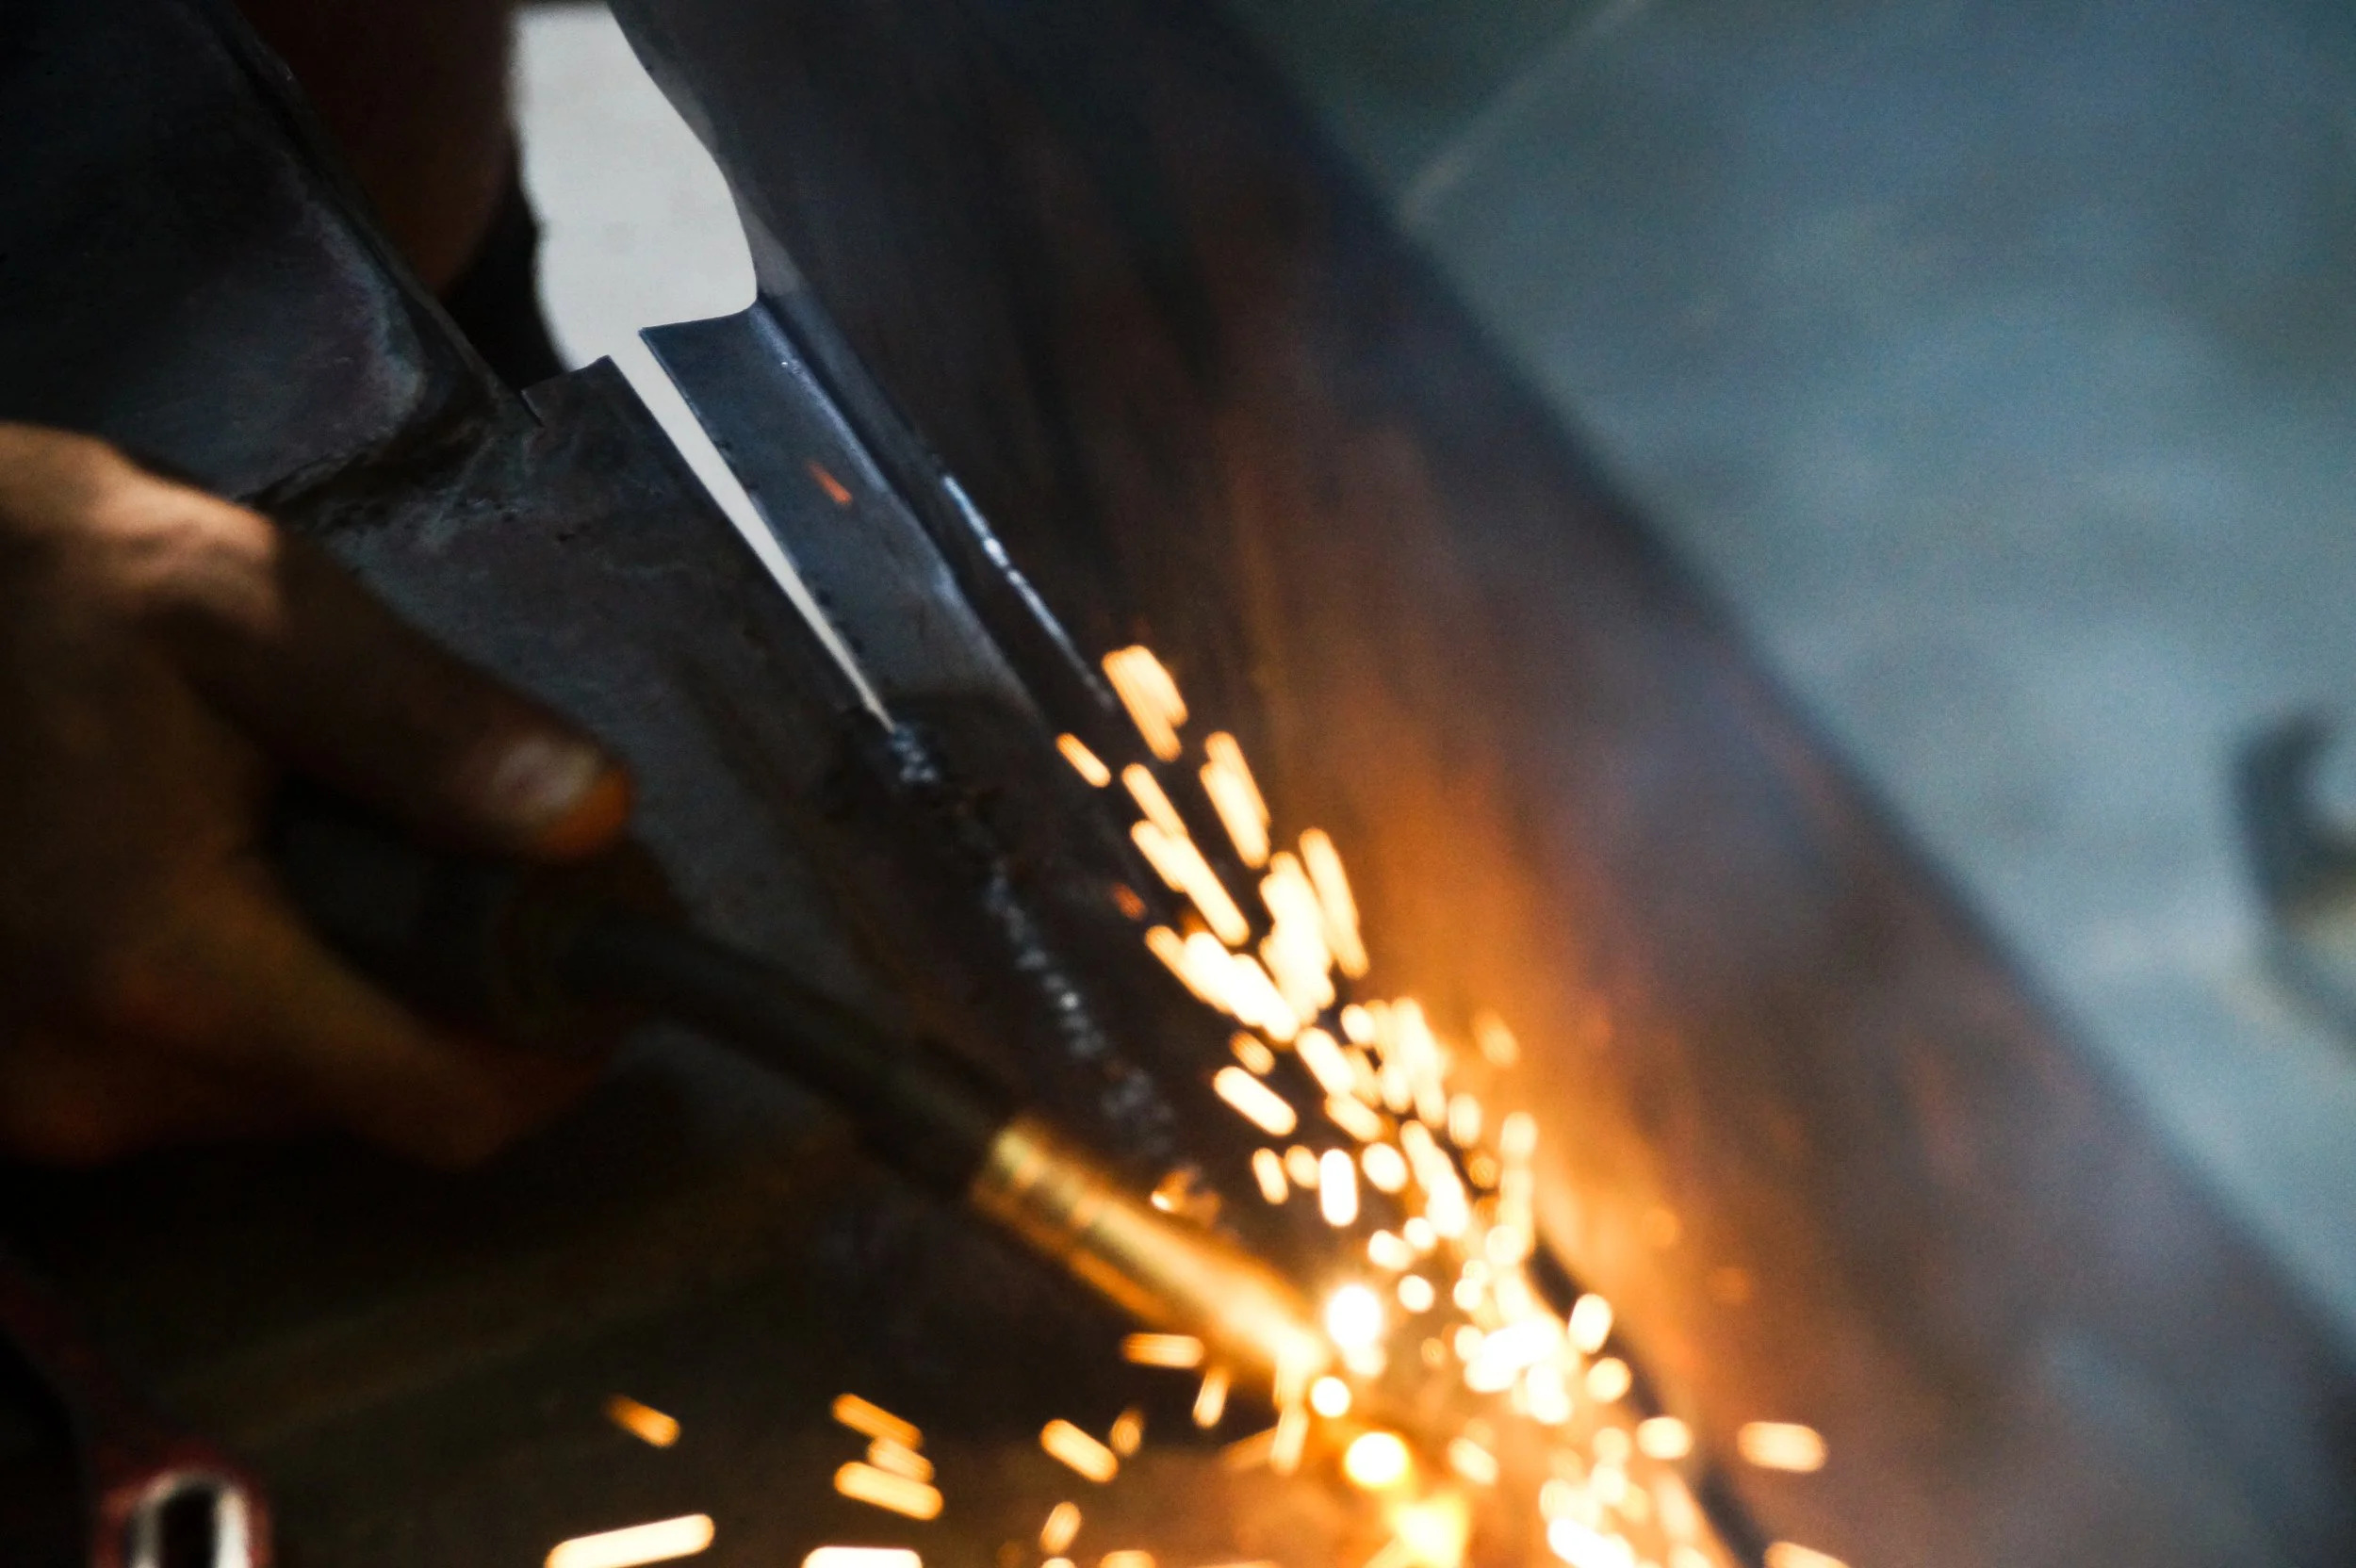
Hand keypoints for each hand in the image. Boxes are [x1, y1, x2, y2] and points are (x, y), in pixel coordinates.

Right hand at [0, 424, 630, 1164]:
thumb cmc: (10, 577)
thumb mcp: (236, 602)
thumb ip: (425, 726)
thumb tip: (595, 823)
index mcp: (158, 972)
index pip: (448, 1106)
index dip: (564, 1030)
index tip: (611, 926)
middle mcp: (84, 1083)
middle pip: (377, 1095)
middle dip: (462, 983)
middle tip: (490, 839)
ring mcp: (21, 1100)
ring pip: (285, 1085)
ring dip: (351, 977)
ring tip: (331, 820)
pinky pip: (187, 1068)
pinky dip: (251, 983)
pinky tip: (225, 858)